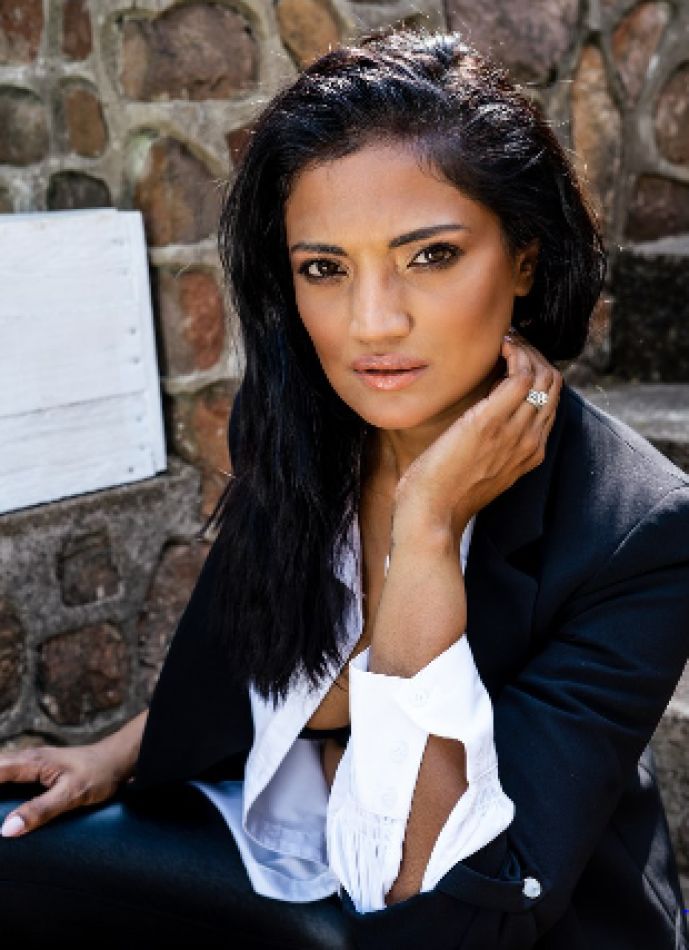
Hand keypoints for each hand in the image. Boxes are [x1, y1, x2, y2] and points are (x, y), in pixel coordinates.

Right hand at [0, 711, 145, 836]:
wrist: (120, 759)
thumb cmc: (99, 773)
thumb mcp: (72, 794)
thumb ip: (41, 810)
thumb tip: (7, 830)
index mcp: (30, 762)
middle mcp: (27, 760)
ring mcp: (32, 765)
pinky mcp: (39, 772)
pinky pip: (9, 779)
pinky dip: (0, 789)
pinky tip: (0, 806)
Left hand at [393, 331, 562, 542]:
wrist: (431, 516)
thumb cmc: (443, 493)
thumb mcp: (477, 467)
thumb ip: (489, 443)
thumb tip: (477, 417)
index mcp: (530, 453)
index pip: (550, 402)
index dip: (537, 373)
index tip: (514, 358)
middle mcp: (531, 441)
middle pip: (553, 384)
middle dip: (536, 356)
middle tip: (510, 344)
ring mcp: (515, 431)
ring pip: (543, 375)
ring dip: (526, 350)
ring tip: (504, 342)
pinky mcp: (491, 422)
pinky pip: (522, 375)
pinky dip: (516, 354)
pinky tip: (500, 348)